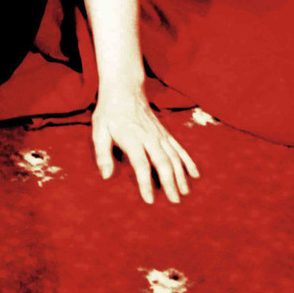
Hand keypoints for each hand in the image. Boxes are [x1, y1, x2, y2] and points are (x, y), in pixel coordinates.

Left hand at [91, 88, 199, 203]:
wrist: (125, 89)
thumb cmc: (109, 113)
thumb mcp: (98, 131)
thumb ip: (102, 154)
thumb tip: (106, 177)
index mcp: (132, 138)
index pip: (142, 165)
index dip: (146, 183)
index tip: (150, 200)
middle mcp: (149, 137)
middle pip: (163, 163)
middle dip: (170, 183)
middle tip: (175, 202)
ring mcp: (159, 134)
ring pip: (174, 157)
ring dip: (181, 175)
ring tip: (186, 193)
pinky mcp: (165, 132)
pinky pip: (179, 148)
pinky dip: (188, 161)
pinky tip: (195, 174)